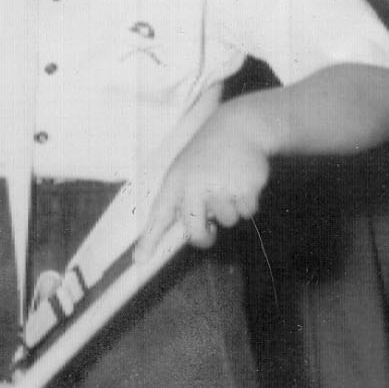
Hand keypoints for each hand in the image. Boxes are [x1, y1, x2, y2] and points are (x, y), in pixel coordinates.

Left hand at [140, 105, 270, 255]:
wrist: (240, 127)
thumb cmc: (209, 155)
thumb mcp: (187, 169)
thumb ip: (182, 198)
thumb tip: (183, 232)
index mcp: (176, 180)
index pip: (159, 215)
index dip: (149, 239)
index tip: (140, 260)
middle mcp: (195, 185)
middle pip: (196, 231)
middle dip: (205, 237)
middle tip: (209, 232)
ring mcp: (221, 188)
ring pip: (227, 221)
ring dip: (231, 210)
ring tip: (229, 183)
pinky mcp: (245, 188)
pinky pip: (247, 212)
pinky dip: (248, 202)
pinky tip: (244, 181)